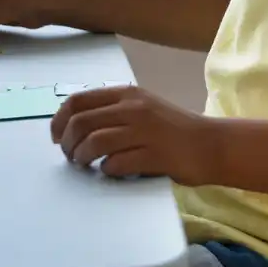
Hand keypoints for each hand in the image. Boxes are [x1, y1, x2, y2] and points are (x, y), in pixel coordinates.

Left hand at [51, 85, 219, 184]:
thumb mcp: (143, 108)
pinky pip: (115, 164)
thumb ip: (114, 110)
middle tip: (69, 156)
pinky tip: (110, 172)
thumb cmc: (174, 129)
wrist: (211, 144)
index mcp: (127, 94)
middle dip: (66, 142)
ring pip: (94, 142)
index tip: (55, 136)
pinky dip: (106, 170)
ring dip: (81, 158)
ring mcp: (144, 131)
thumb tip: (76, 124)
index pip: (78, 101)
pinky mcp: (153, 155)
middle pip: (81, 122)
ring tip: (84, 165)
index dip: (59, 120)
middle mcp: (133, 108)